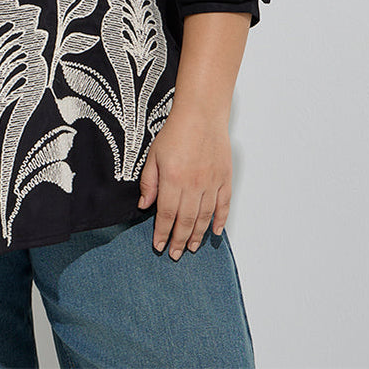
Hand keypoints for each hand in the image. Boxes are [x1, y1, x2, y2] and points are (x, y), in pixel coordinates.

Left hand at [137, 104, 231, 259]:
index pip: (166, 215)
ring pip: (204, 217)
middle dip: (178, 240)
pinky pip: (223, 205)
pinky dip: (220, 221)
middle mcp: (193, 185)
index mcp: (173, 180)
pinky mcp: (224, 179)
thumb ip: (149, 182)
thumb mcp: (153, 155)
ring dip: (197, 235)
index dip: (162, 233)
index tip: (159, 245)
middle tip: (174, 253)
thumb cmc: (176, 132)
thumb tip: (144, 206)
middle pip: (186, 221)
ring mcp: (211, 183)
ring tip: (191, 248)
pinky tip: (215, 232)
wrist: (201, 115)